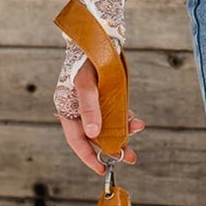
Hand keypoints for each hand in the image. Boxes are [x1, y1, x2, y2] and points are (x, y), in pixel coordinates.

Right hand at [58, 57, 144, 175]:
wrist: (98, 36)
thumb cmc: (87, 59)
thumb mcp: (87, 85)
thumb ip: (90, 109)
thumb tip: (94, 135)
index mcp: (67, 108)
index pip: (76, 139)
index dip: (89, 156)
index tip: (102, 170)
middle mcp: (79, 108)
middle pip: (94, 135)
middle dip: (112, 146)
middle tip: (130, 157)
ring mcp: (92, 102)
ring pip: (107, 124)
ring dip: (123, 130)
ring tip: (138, 129)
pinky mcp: (105, 95)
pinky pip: (114, 112)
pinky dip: (124, 117)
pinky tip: (135, 119)